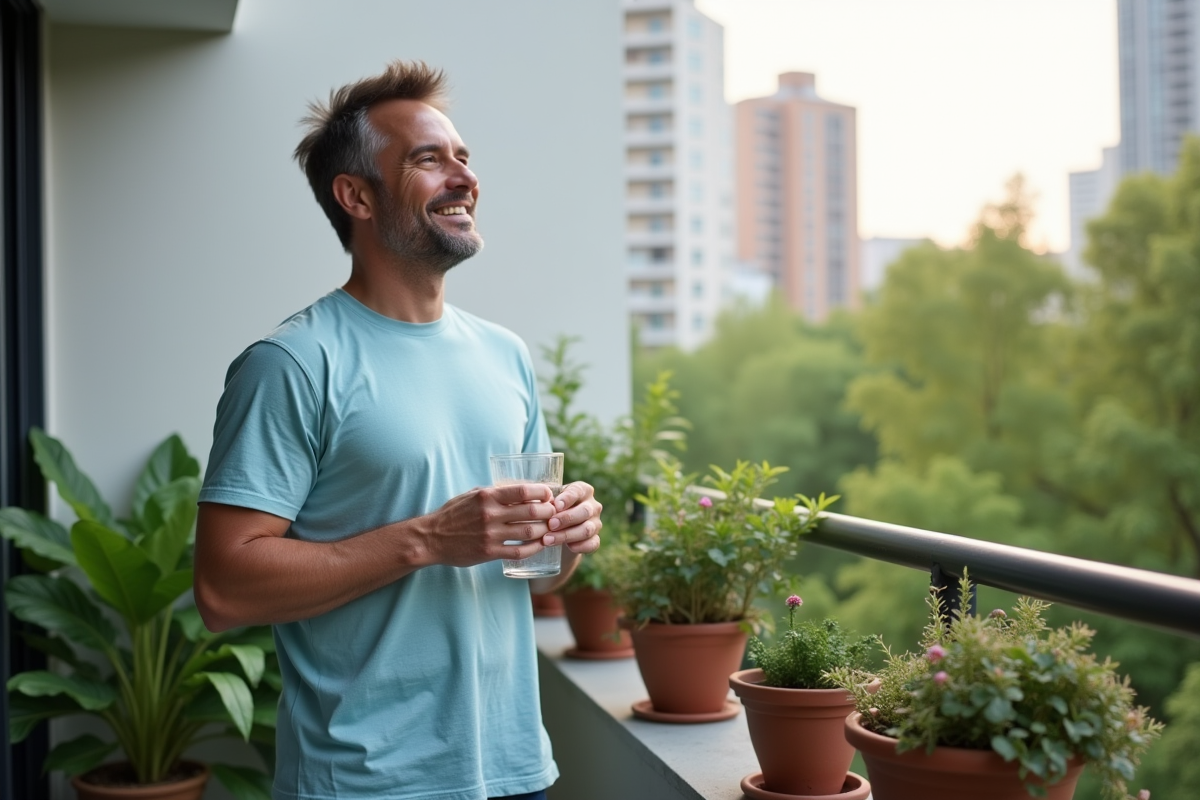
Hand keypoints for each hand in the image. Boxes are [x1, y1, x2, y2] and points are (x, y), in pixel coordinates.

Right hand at [421, 483, 556, 566]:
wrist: (431, 538)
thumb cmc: (452, 514)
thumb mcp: (471, 495)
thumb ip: (494, 492)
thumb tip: (518, 489)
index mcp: (487, 496)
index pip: (523, 491)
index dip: (542, 492)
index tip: (549, 494)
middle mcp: (491, 514)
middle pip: (532, 511)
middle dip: (549, 512)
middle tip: (555, 513)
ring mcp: (491, 534)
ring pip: (529, 532)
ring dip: (545, 530)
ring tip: (551, 529)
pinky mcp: (489, 552)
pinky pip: (519, 551)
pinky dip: (534, 548)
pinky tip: (540, 545)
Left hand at [544, 481, 601, 554]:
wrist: (557, 530)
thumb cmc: (551, 509)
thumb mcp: (548, 501)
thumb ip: (547, 500)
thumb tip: (543, 503)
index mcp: (583, 491)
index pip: (577, 491)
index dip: (567, 498)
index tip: (556, 506)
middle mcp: (593, 506)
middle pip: (585, 511)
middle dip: (566, 519)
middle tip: (550, 524)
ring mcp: (596, 523)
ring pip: (587, 529)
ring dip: (567, 535)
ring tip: (548, 539)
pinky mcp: (595, 539)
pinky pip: (592, 544)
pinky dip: (580, 546)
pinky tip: (568, 547)